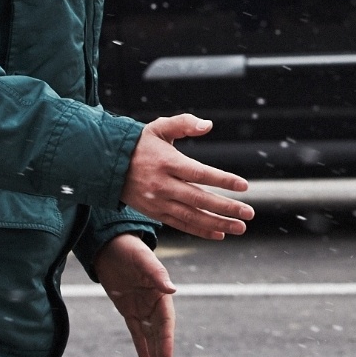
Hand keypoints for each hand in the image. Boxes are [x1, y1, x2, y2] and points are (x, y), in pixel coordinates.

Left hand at [93, 233, 176, 356]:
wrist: (111, 244)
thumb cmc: (129, 249)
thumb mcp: (143, 259)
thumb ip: (156, 274)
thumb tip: (172, 289)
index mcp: (161, 293)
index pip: (166, 322)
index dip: (166, 342)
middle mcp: (154, 303)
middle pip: (161, 334)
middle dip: (164, 356)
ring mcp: (142, 307)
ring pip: (150, 336)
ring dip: (156, 354)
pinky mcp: (128, 309)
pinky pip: (136, 331)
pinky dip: (142, 346)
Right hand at [118, 114, 253, 239]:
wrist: (106, 164)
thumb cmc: (139, 143)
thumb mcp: (159, 127)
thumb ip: (184, 123)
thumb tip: (208, 125)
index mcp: (167, 163)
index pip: (200, 174)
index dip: (223, 180)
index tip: (244, 186)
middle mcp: (163, 185)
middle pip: (199, 199)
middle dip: (226, 208)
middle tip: (249, 213)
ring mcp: (158, 201)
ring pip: (192, 216)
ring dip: (218, 223)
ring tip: (240, 227)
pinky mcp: (154, 212)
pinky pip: (181, 224)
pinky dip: (200, 231)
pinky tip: (219, 233)